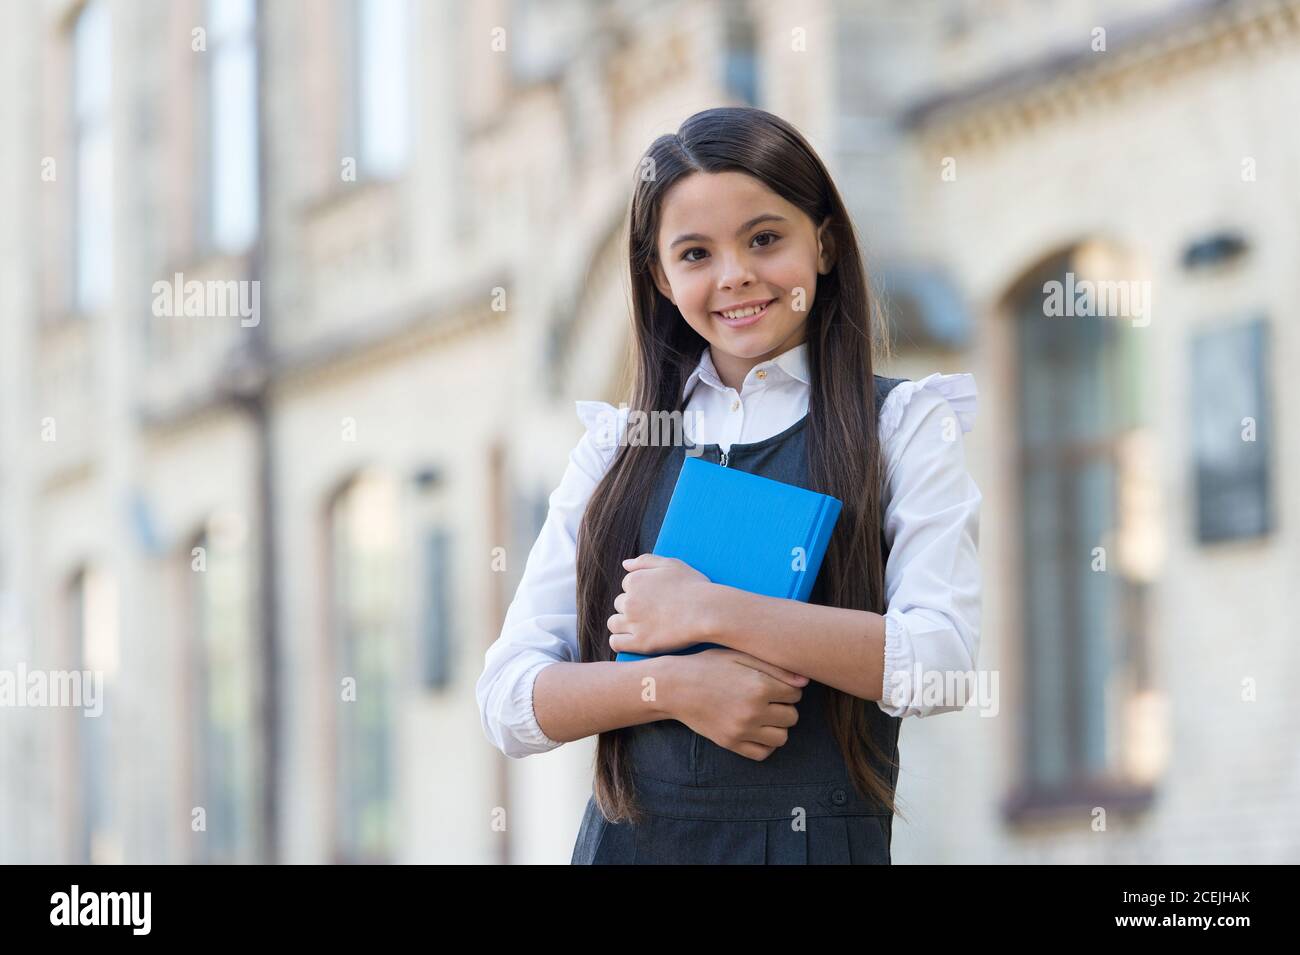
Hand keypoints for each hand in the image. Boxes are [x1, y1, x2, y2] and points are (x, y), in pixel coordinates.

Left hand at [607, 554, 717, 656]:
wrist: (707, 612)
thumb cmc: (693, 586)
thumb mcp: (671, 564)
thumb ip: (645, 561)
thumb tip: (625, 564)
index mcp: (635, 580)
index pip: (627, 586)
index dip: (641, 592)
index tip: (656, 599)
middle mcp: (629, 601)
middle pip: (620, 604)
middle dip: (632, 608)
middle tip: (652, 614)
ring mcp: (633, 623)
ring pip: (613, 623)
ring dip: (623, 624)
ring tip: (641, 627)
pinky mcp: (639, 643)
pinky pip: (616, 642)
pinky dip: (620, 641)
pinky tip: (631, 640)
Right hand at [665, 648, 807, 760]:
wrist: (676, 687)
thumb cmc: (709, 666)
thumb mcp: (740, 656)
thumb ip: (774, 667)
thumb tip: (806, 681)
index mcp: (759, 686)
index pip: (796, 693)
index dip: (788, 686)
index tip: (773, 683)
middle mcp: (754, 711)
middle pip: (792, 716)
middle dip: (784, 706)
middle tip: (768, 698)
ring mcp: (742, 730)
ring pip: (782, 737)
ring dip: (778, 726)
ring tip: (763, 714)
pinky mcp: (731, 743)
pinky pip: (763, 753)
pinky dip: (765, 744)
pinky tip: (757, 729)